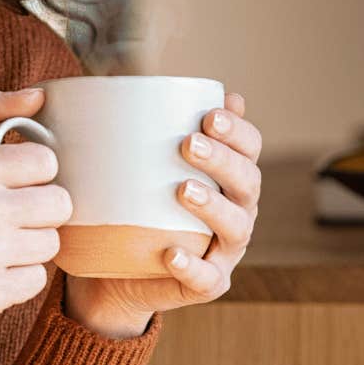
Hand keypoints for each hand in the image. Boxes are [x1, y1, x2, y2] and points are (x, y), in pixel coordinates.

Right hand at [0, 87, 73, 364]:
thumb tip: (38, 95)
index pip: (46, 161)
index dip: (33, 176)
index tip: (10, 187)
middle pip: (59, 203)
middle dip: (38, 214)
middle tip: (6, 222)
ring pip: (52, 244)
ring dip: (29, 249)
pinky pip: (38, 280)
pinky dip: (18, 282)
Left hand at [62, 91, 262, 335]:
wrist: (114, 272)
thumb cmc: (132, 206)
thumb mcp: (135, 166)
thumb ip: (145, 129)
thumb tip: (137, 81)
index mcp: (228, 178)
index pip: (249, 148)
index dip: (238, 131)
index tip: (210, 114)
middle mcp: (236, 211)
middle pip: (247, 183)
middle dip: (223, 160)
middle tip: (189, 144)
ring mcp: (224, 251)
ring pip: (236, 228)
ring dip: (213, 207)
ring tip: (183, 190)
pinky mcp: (206, 284)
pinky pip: (207, 278)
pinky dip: (192, 266)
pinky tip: (172, 254)